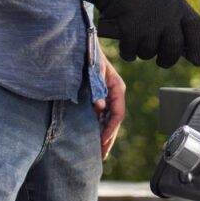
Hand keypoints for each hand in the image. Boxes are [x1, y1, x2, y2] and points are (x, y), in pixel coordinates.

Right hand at [28, 0, 199, 67]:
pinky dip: (127, 50)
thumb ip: (180, 26)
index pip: (198, 30)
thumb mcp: (169, 4)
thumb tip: (197, 56)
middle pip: (174, 50)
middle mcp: (167, 12)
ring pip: (149, 54)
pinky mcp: (128, 28)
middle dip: (167, 58)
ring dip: (143, 51)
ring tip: (139, 34)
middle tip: (161, 57)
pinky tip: (126, 36)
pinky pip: (131, 53)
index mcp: (180, 6)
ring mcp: (148, 21)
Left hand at [93, 41, 124, 159]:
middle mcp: (114, 93)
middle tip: (101, 156)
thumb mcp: (93, 70)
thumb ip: (96, 88)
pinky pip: (101, 116)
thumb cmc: (88, 55)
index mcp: (117, 87)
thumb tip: (100, 107)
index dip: (110, 130)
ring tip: (98, 153)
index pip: (118, 114)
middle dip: (108, 139)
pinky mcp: (99, 96)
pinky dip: (97, 128)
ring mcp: (107, 95)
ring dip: (103, 135)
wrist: (81, 43)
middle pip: (115, 121)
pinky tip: (93, 138)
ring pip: (108, 120)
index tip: (102, 142)